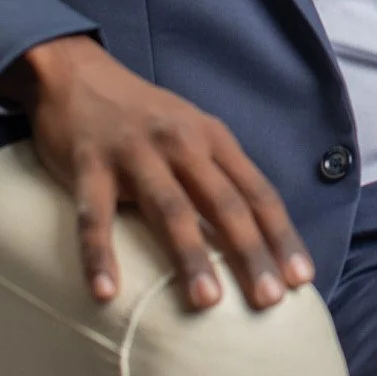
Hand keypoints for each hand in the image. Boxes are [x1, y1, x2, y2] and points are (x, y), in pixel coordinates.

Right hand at [0, 35, 314, 309]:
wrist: (75, 73)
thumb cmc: (143, 116)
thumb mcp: (192, 133)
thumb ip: (220, 175)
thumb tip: (257, 236)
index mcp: (213, 138)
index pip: (258, 192)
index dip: (281, 235)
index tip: (301, 278)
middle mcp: (181, 143)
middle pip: (224, 203)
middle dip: (250, 253)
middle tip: (269, 301)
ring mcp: (135, 152)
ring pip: (170, 209)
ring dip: (190, 257)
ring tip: (206, 302)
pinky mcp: (88, 163)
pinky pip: (95, 216)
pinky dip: (99, 255)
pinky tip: (105, 293)